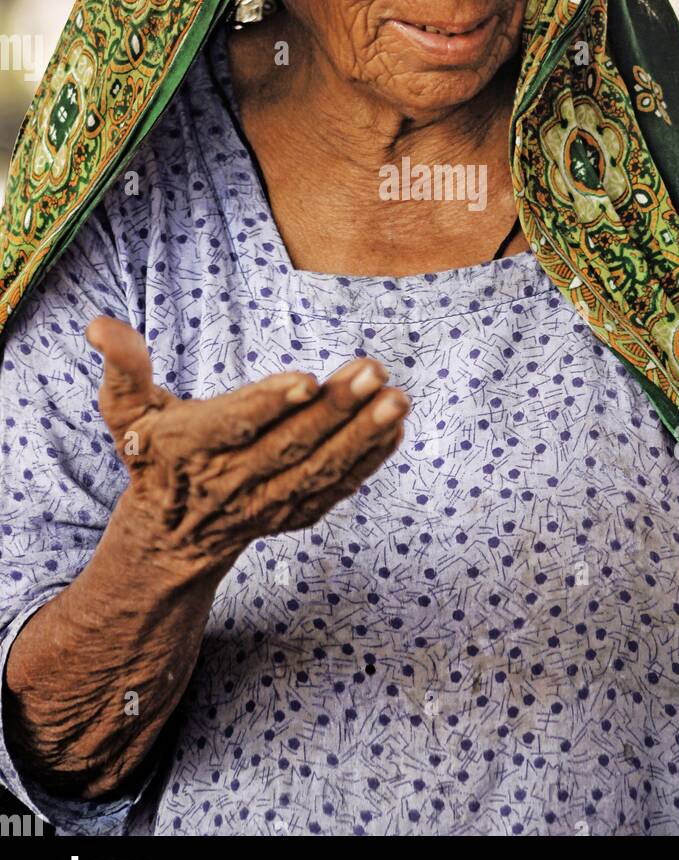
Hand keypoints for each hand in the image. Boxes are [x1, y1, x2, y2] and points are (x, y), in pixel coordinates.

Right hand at [84, 316, 410, 579]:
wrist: (170, 535)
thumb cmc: (151, 454)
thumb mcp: (126, 411)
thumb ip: (123, 366)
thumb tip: (99, 324)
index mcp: (187, 449)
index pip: (230, 426)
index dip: (267, 404)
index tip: (306, 378)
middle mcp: (228, 481)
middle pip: (286, 447)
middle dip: (334, 411)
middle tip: (374, 371)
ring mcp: (265, 504)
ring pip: (318, 471)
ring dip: (362, 437)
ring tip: (397, 398)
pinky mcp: (293, 515)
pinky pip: (334, 490)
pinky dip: (368, 462)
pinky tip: (394, 428)